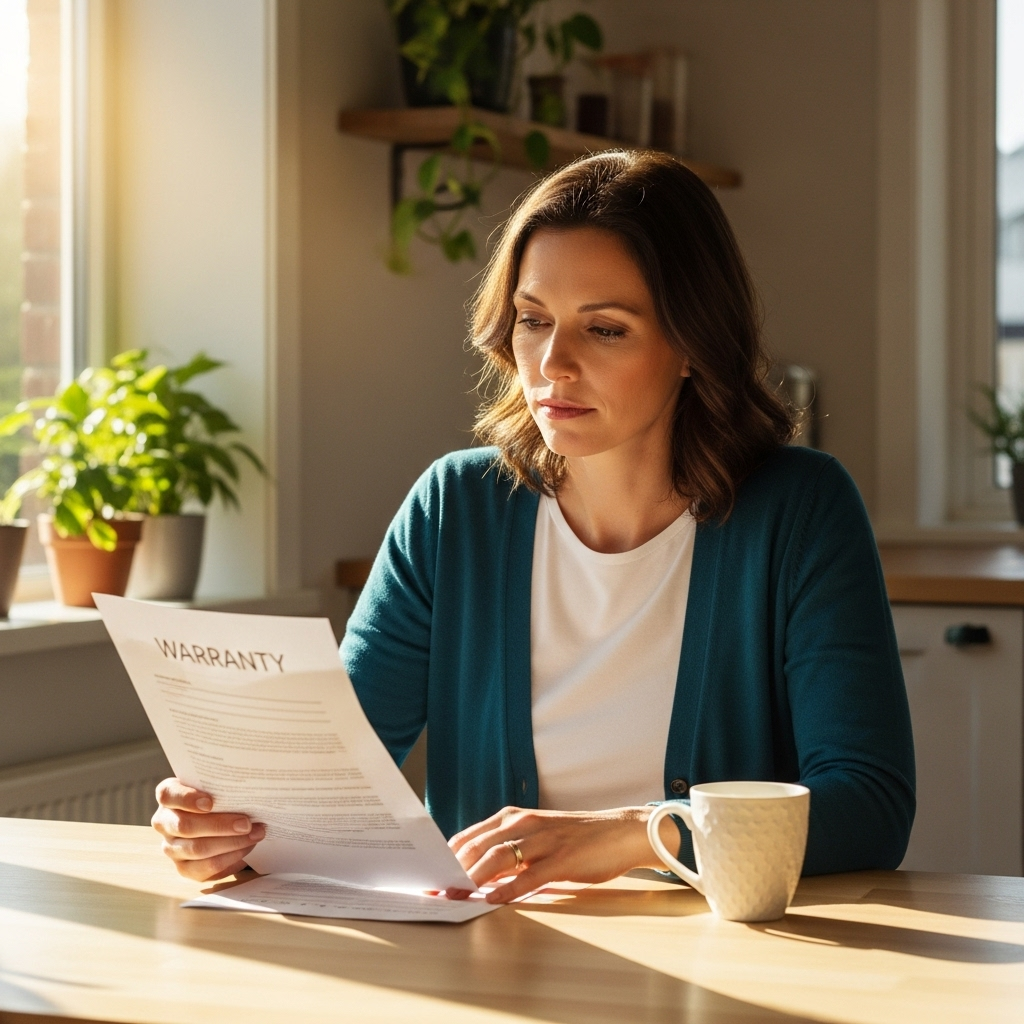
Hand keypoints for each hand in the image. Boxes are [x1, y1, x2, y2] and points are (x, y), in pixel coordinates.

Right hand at [151, 778, 264, 881]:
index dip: (187, 798)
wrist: (220, 819)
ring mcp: (171, 847)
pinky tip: (246, 848)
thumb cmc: (219, 797)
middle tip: (246, 823)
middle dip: (220, 825)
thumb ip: (222, 787)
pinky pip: (205, 868)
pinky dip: (229, 858)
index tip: (210, 803)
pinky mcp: (184, 868)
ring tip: (255, 835)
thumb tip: (247, 788)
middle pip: (184, 826)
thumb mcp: (217, 787)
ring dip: (230, 843)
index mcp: (169, 796)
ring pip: (196, 849)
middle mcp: (164, 822)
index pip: (168, 795)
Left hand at [448, 805, 680, 903]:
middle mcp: (525, 824)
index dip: (448, 856)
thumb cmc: (575, 839)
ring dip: (473, 878)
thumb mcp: (536, 838)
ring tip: (456, 895)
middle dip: (454, 869)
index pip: (471, 836)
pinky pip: (529, 875)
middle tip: (436, 889)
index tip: (430, 873)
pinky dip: (508, 889)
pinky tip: (493, 900)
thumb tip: (477, 876)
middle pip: (479, 845)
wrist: (619, 832)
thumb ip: (509, 852)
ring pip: (499, 857)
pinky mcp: (562, 859)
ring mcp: (543, 840)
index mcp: (515, 818)